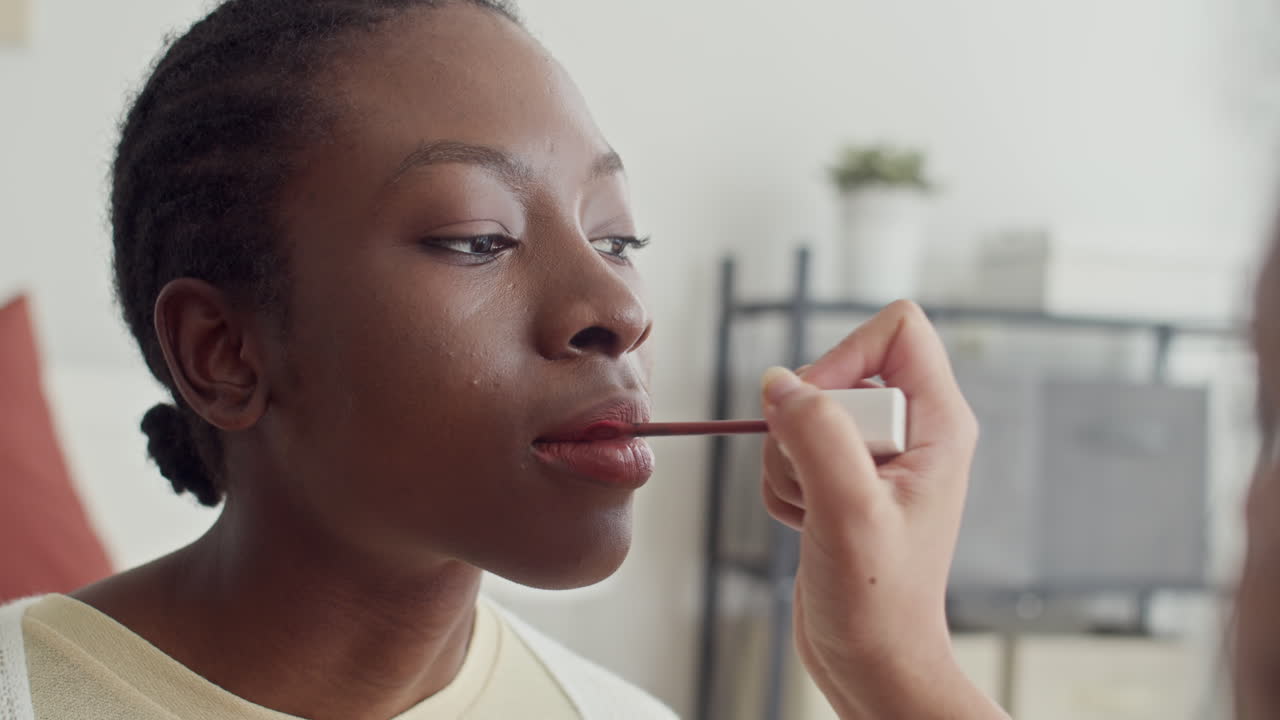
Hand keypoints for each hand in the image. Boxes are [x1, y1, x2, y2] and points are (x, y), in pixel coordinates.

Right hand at [759, 300, 1005, 718]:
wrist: (872, 661)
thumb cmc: (881, 602)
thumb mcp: (850, 512)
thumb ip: (817, 436)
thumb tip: (779, 384)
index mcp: (940, 424)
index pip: (897, 330)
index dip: (847, 355)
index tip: (819, 409)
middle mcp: (911, 432)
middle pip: (836, 374)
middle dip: (805, 426)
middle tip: (819, 484)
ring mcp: (873, 458)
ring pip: (803, 414)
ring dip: (788, 462)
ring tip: (815, 513)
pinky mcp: (841, 482)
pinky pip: (790, 451)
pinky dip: (783, 486)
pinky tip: (807, 526)